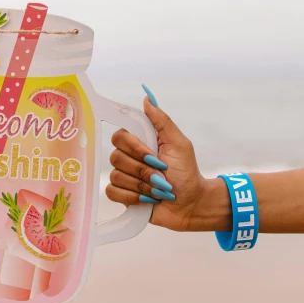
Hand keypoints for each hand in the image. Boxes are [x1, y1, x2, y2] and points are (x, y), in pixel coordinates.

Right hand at [106, 94, 216, 231]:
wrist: (190, 204)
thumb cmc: (187, 173)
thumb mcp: (179, 144)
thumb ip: (162, 121)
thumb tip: (147, 98)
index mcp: (139, 142)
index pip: (119, 137)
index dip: (135, 149)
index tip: (155, 157)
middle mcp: (128, 157)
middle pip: (116, 157)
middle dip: (143, 171)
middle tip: (162, 177)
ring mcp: (124, 176)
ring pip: (116, 176)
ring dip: (142, 186)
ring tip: (158, 190)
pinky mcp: (122, 195)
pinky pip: (113, 192)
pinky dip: (132, 197)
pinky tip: (147, 199)